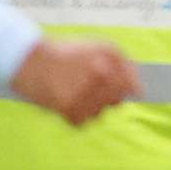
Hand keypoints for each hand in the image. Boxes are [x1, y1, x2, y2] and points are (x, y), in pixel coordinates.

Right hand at [12, 38, 136, 125]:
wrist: (31, 63)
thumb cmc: (69, 54)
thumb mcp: (100, 48)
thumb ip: (125, 64)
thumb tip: (139, 91)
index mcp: (105, 64)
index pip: (128, 87)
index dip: (122, 85)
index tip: (109, 83)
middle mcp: (96, 82)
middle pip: (115, 102)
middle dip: (105, 95)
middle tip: (87, 84)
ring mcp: (83, 99)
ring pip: (100, 113)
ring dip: (91, 106)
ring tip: (74, 89)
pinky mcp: (69, 113)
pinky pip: (84, 121)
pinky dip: (76, 114)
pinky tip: (66, 99)